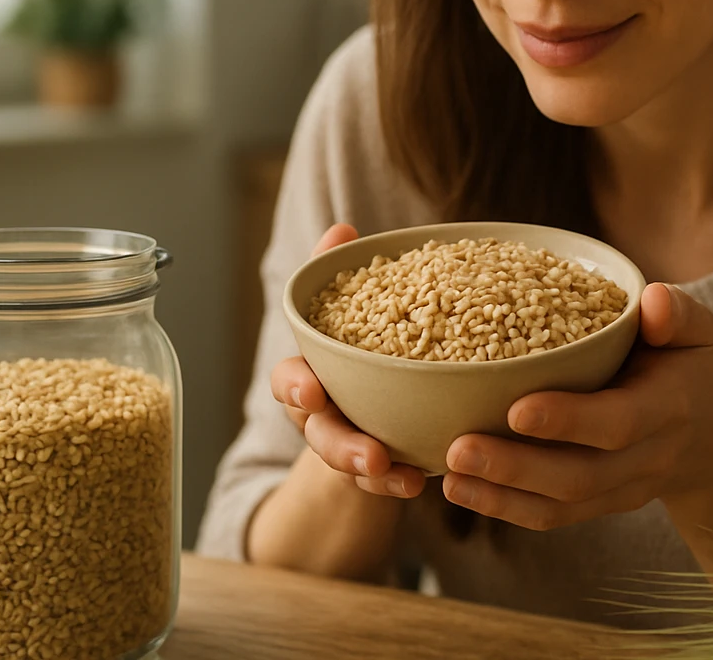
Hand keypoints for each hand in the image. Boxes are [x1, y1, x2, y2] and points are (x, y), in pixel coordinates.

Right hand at [270, 223, 427, 499]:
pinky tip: (422, 482)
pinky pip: (384, 483)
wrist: (372, 399)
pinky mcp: (378, 467)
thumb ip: (342, 275)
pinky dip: (399, 484)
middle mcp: (322, 412)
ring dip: (375, 474)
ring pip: (351, 463)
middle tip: (371, 456)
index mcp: (310, 371)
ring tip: (406, 480)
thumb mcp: (352, 311)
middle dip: (341, 445)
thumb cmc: (360, 345)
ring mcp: (347, 442)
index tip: (312, 391)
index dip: (296, 386)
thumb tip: (343, 228)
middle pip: (318, 432)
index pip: (290, 379)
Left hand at [440, 283, 712, 531]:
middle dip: (516, 467)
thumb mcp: (698, 333)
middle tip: (458, 449)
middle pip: (580, 476)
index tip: (517, 409)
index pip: (620, 422)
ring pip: (562, 505)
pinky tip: (459, 489)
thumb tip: (653, 300)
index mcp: (669, 409)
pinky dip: (505, 508)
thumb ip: (678, 313)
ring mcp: (624, 489)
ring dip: (501, 495)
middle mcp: (648, 457)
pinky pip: (553, 517)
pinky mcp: (602, 504)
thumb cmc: (692, 368)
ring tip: (448, 475)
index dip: (570, 420)